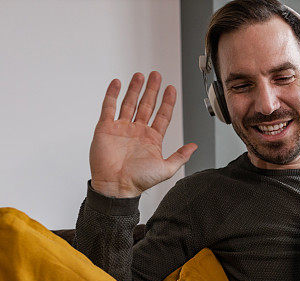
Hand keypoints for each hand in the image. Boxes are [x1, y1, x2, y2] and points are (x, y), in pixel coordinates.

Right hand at [89, 71, 197, 197]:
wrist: (116, 187)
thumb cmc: (139, 181)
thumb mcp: (166, 169)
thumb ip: (180, 156)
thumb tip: (194, 146)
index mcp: (152, 139)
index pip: (162, 115)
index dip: (167, 102)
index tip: (171, 89)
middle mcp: (137, 131)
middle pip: (146, 105)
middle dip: (152, 90)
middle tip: (156, 75)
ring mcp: (121, 128)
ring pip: (129, 103)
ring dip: (135, 89)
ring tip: (140, 75)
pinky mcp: (105, 128)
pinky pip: (109, 107)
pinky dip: (112, 94)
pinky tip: (117, 83)